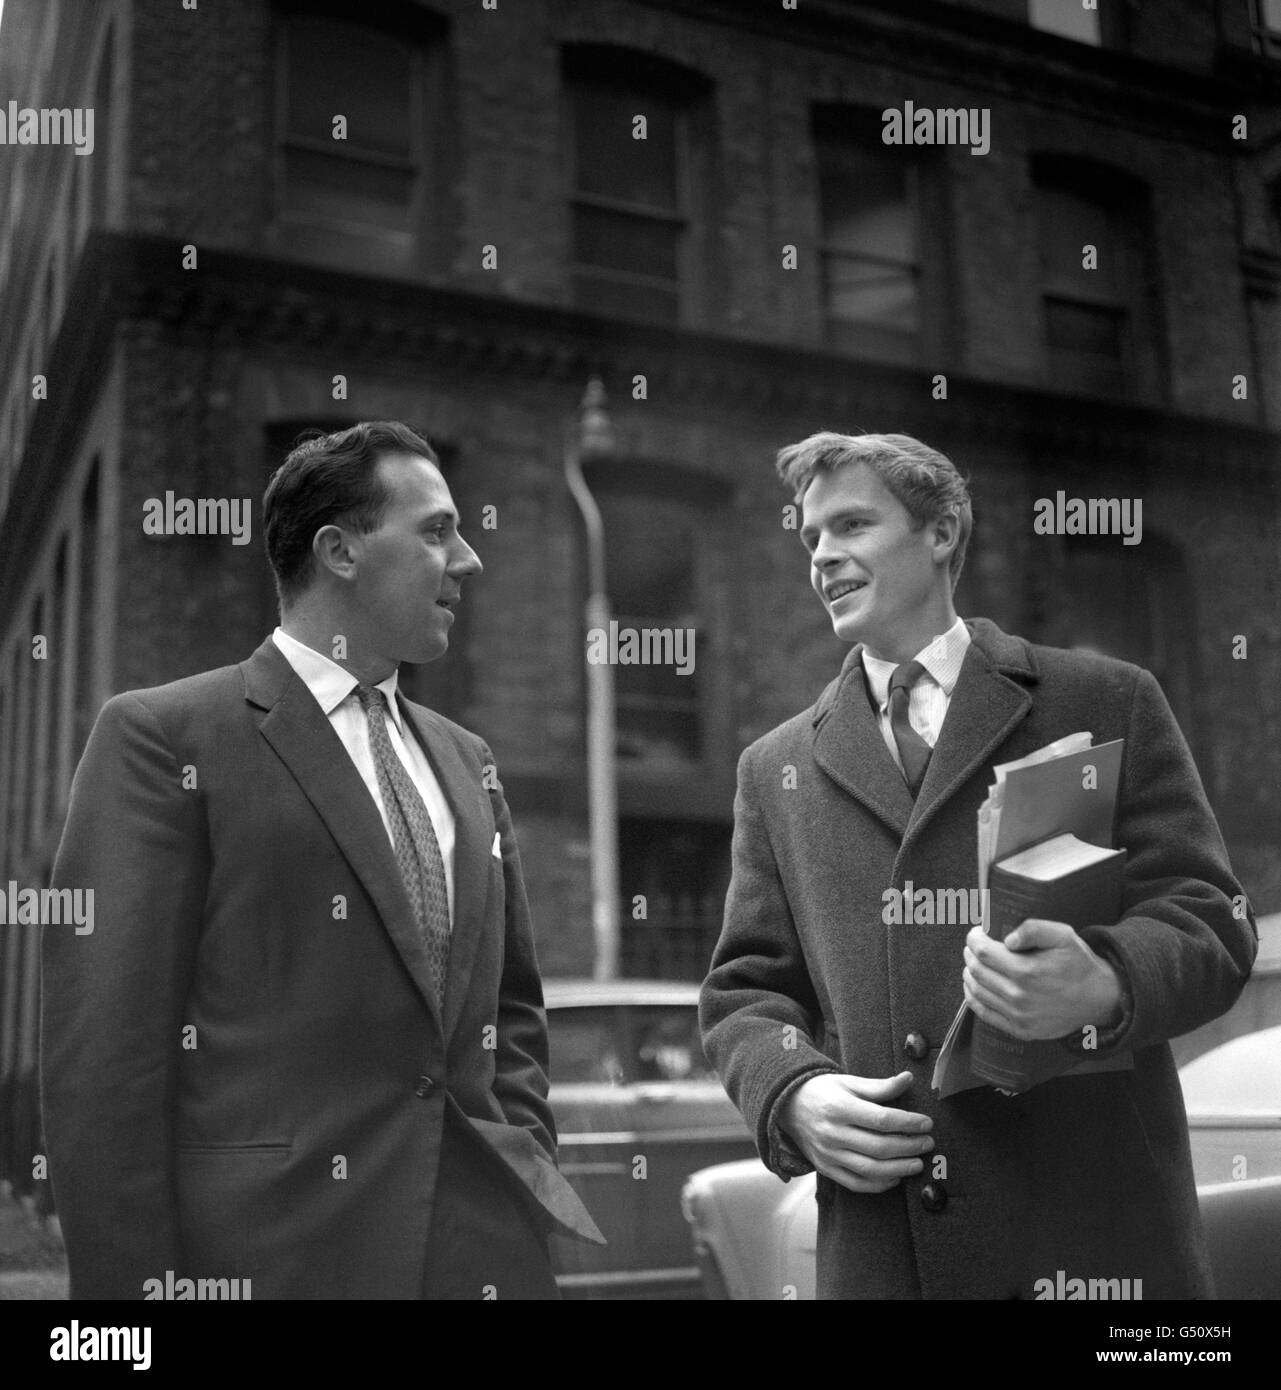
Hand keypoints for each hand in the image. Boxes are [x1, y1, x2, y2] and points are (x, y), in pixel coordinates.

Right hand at [778, 1072, 933, 1193]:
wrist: (787, 1106)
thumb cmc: (823, 1091)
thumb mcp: (849, 1082)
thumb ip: (880, 1086)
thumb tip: (908, 1079)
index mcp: (840, 1108)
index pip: (881, 1120)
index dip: (908, 1123)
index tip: (926, 1123)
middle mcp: (833, 1134)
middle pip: (879, 1147)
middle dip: (909, 1146)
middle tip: (928, 1143)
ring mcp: (828, 1154)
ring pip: (870, 1169)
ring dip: (899, 1169)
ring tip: (918, 1163)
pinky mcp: (826, 1169)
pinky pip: (856, 1183)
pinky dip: (879, 1184)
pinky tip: (895, 1177)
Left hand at [963, 920, 1122, 1041]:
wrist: (1099, 999)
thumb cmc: (1078, 963)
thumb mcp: (1063, 936)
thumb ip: (1033, 929)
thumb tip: (1007, 938)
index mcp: (1027, 971)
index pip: (983, 952)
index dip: (974, 939)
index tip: (976, 933)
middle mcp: (1019, 996)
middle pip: (977, 971)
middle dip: (970, 954)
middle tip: (974, 946)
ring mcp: (1019, 1016)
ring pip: (977, 991)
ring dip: (969, 973)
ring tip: (974, 963)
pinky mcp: (1021, 1030)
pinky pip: (985, 1013)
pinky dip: (973, 997)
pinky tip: (974, 985)